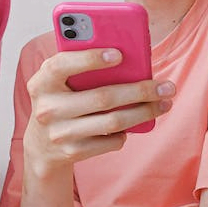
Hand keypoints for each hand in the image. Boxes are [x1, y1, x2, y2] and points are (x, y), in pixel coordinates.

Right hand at [24, 47, 173, 174]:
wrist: (42, 145)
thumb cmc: (60, 100)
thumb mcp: (59, 81)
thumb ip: (80, 66)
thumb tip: (127, 58)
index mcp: (41, 82)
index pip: (62, 65)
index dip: (90, 58)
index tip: (119, 54)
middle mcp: (48, 108)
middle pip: (102, 97)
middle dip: (140, 90)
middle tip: (166, 86)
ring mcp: (60, 133)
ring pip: (113, 121)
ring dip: (144, 112)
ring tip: (164, 103)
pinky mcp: (73, 152)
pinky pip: (112, 140)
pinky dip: (127, 131)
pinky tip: (137, 122)